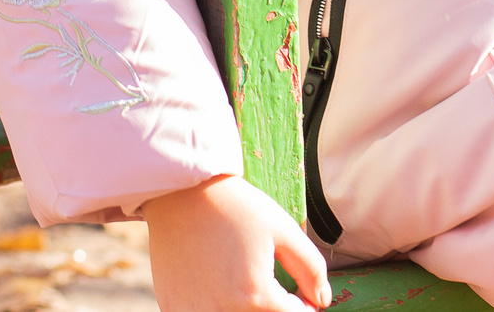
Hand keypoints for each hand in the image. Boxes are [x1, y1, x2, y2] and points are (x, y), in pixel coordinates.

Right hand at [143, 176, 329, 311]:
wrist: (181, 193)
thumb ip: (310, 269)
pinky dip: (214, 306)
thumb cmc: (236, 208)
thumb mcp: (284, 230)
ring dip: (244, 307)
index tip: (301, 293)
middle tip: (269, 283)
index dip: (304, 305)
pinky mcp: (172, 309)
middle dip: (272, 307)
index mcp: (254, 295)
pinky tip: (213, 284)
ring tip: (240, 280)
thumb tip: (322, 300)